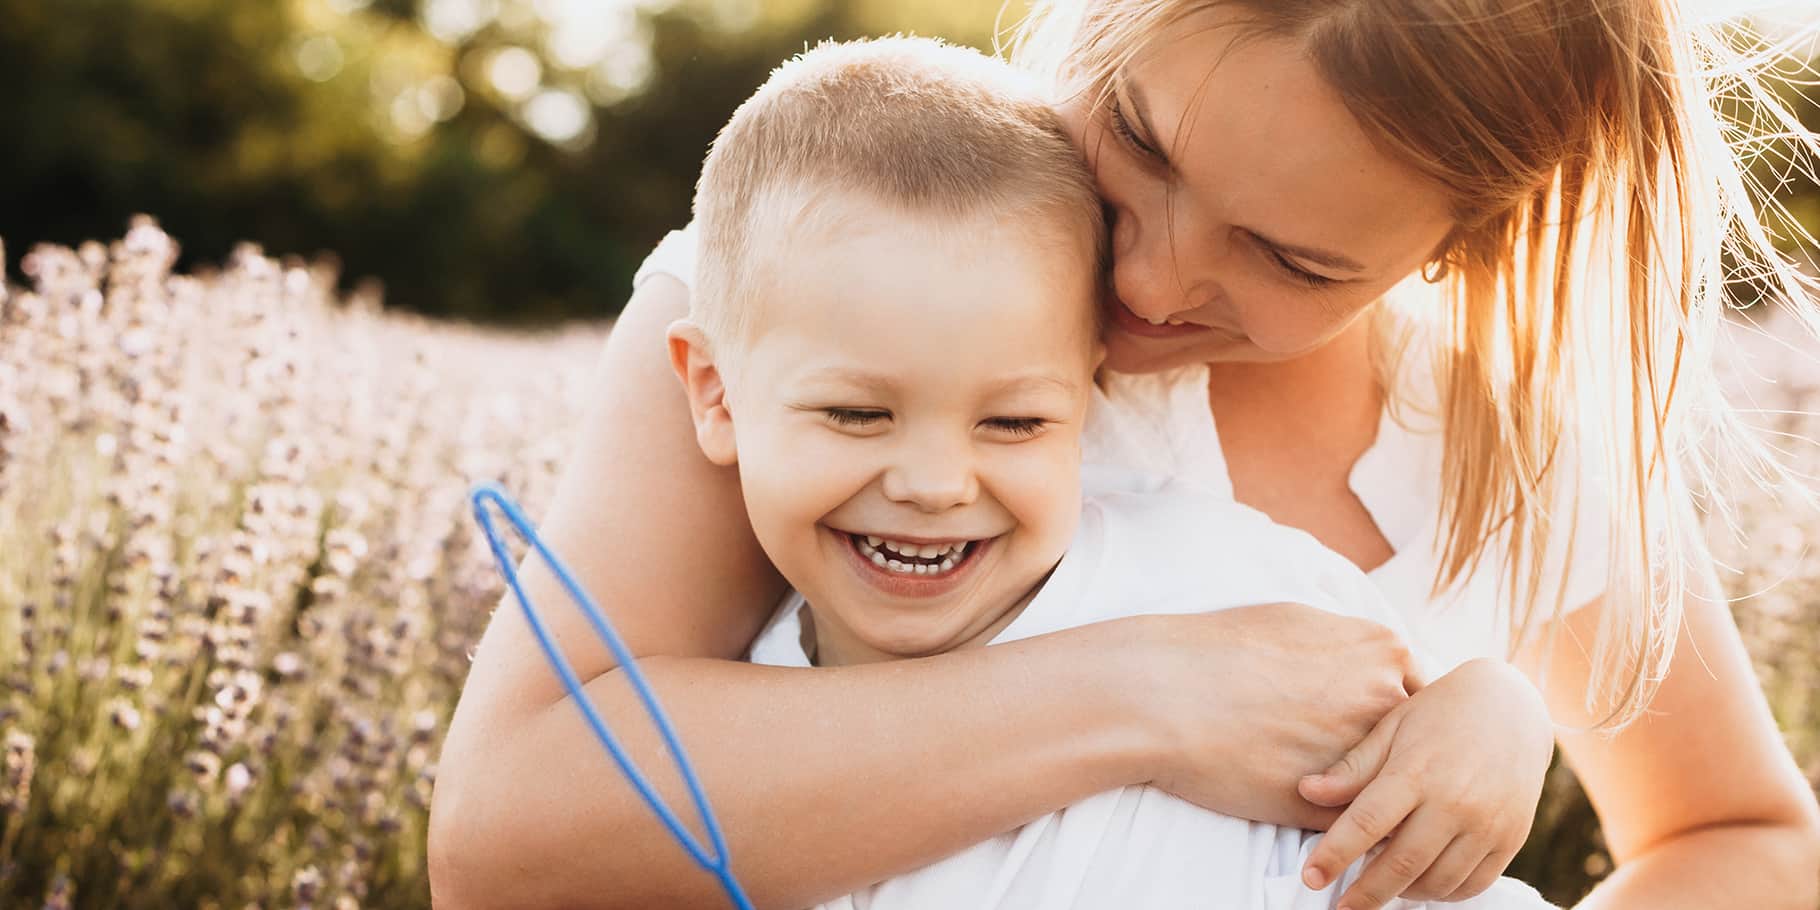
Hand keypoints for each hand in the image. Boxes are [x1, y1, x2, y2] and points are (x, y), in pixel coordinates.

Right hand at [1120, 606, 1422, 829]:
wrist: (1163, 691)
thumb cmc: (1219, 650)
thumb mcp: (1298, 621)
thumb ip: (1349, 645)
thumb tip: (1368, 656)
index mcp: (1382, 651)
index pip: (1421, 696)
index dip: (1401, 720)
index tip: (1382, 731)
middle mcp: (1383, 700)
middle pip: (1420, 743)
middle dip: (1405, 761)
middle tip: (1393, 775)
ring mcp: (1362, 755)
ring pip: (1396, 788)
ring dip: (1386, 799)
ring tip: (1371, 808)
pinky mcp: (1332, 806)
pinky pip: (1359, 825)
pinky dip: (1353, 829)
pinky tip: (1336, 825)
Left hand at [1297, 657, 1553, 909]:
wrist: (1513, 706)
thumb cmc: (1440, 713)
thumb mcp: (1391, 728)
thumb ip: (1352, 768)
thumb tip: (1306, 793)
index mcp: (1417, 771)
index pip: (1366, 823)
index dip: (1335, 855)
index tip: (1312, 877)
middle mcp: (1455, 802)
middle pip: (1401, 864)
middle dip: (1365, 893)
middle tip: (1340, 906)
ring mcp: (1487, 824)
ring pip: (1437, 882)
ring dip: (1403, 893)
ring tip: (1379, 886)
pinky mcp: (1510, 839)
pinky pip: (1473, 885)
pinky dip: (1442, 893)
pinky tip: (1419, 883)